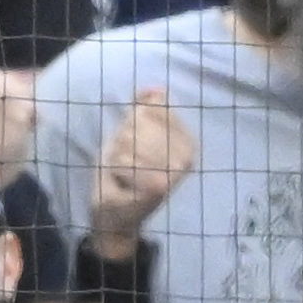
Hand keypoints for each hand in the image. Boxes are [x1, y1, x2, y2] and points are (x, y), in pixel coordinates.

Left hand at [86, 87, 195, 260]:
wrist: (115, 214)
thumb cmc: (123, 173)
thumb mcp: (129, 135)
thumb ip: (142, 109)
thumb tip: (154, 88)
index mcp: (186, 141)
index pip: (148, 108)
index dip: (131, 124)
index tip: (134, 147)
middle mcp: (187, 155)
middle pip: (137, 123)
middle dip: (123, 142)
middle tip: (128, 164)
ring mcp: (175, 171)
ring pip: (128, 140)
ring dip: (117, 158)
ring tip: (125, 174)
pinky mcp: (159, 187)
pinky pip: (124, 161)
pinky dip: (116, 173)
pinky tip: (124, 185)